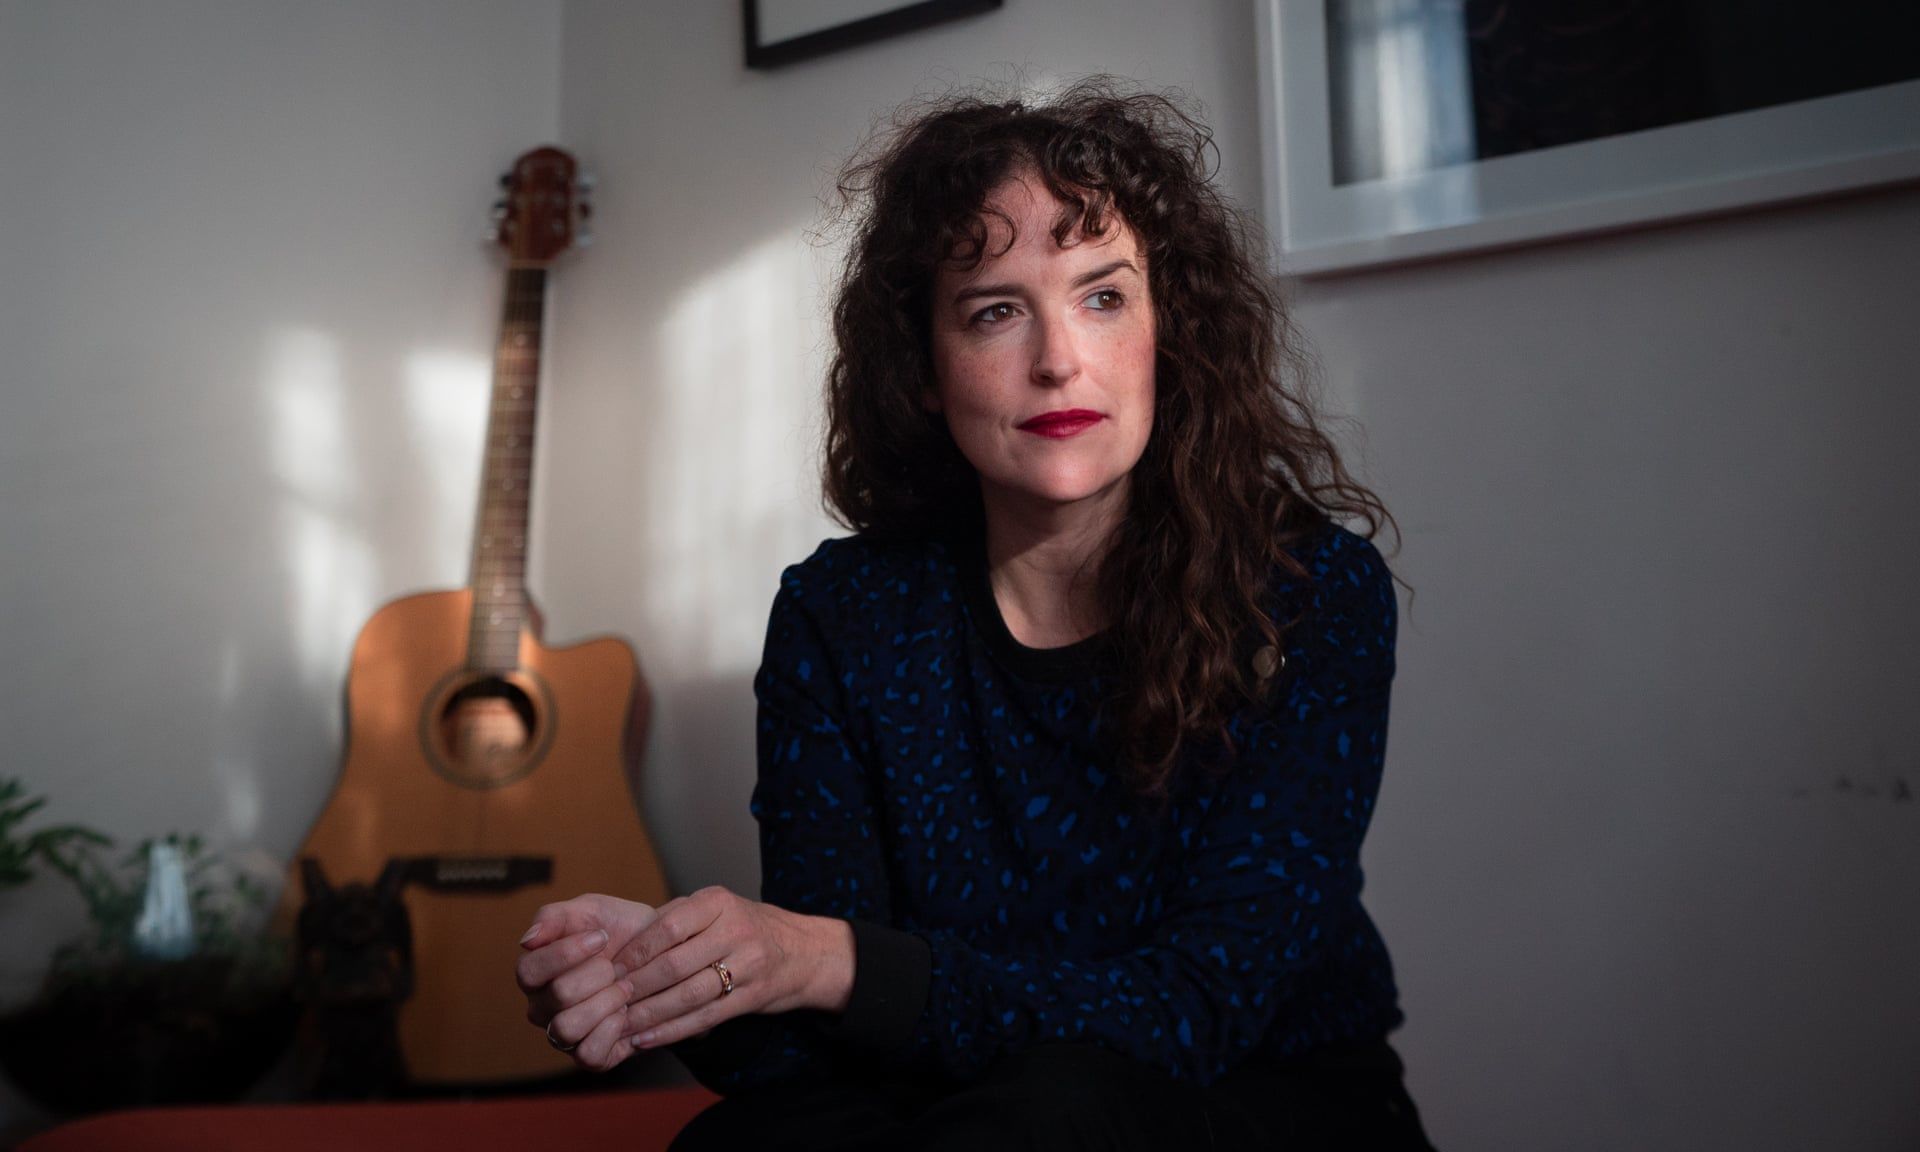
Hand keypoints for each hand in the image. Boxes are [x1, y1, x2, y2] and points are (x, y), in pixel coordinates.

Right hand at [515, 893, 657, 1070]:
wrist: (662, 954)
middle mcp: (542, 1007)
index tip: (601, 937)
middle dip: (598, 975)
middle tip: (618, 966)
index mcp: (536, 973)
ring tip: (625, 987)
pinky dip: (611, 1031)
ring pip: (567, 1029)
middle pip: (558, 996)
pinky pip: (588, 1056)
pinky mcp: (589, 1056)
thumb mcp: (591, 910)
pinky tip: (625, 1012)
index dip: (567, 953)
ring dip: (605, 1003)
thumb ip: (555, 916)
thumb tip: (527, 940)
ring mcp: (563, 1034)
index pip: (528, 971)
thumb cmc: (619, 930)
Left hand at [614, 885, 852, 1049]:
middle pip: (676, 963)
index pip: (668, 926)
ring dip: (650, 1013)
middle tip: (608, 1000)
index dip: (636, 951)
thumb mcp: (716, 908)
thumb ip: (675, 919)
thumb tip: (622, 942)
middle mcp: (735, 930)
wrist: (802, 951)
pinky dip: (673, 1030)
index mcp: (719, 902)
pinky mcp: (753, 996)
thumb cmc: (745, 928)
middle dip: (637, 985)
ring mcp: (748, 965)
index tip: (610, 968)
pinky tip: (648, 1038)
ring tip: (622, 1023)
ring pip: (689, 994)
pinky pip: (706, 1017)